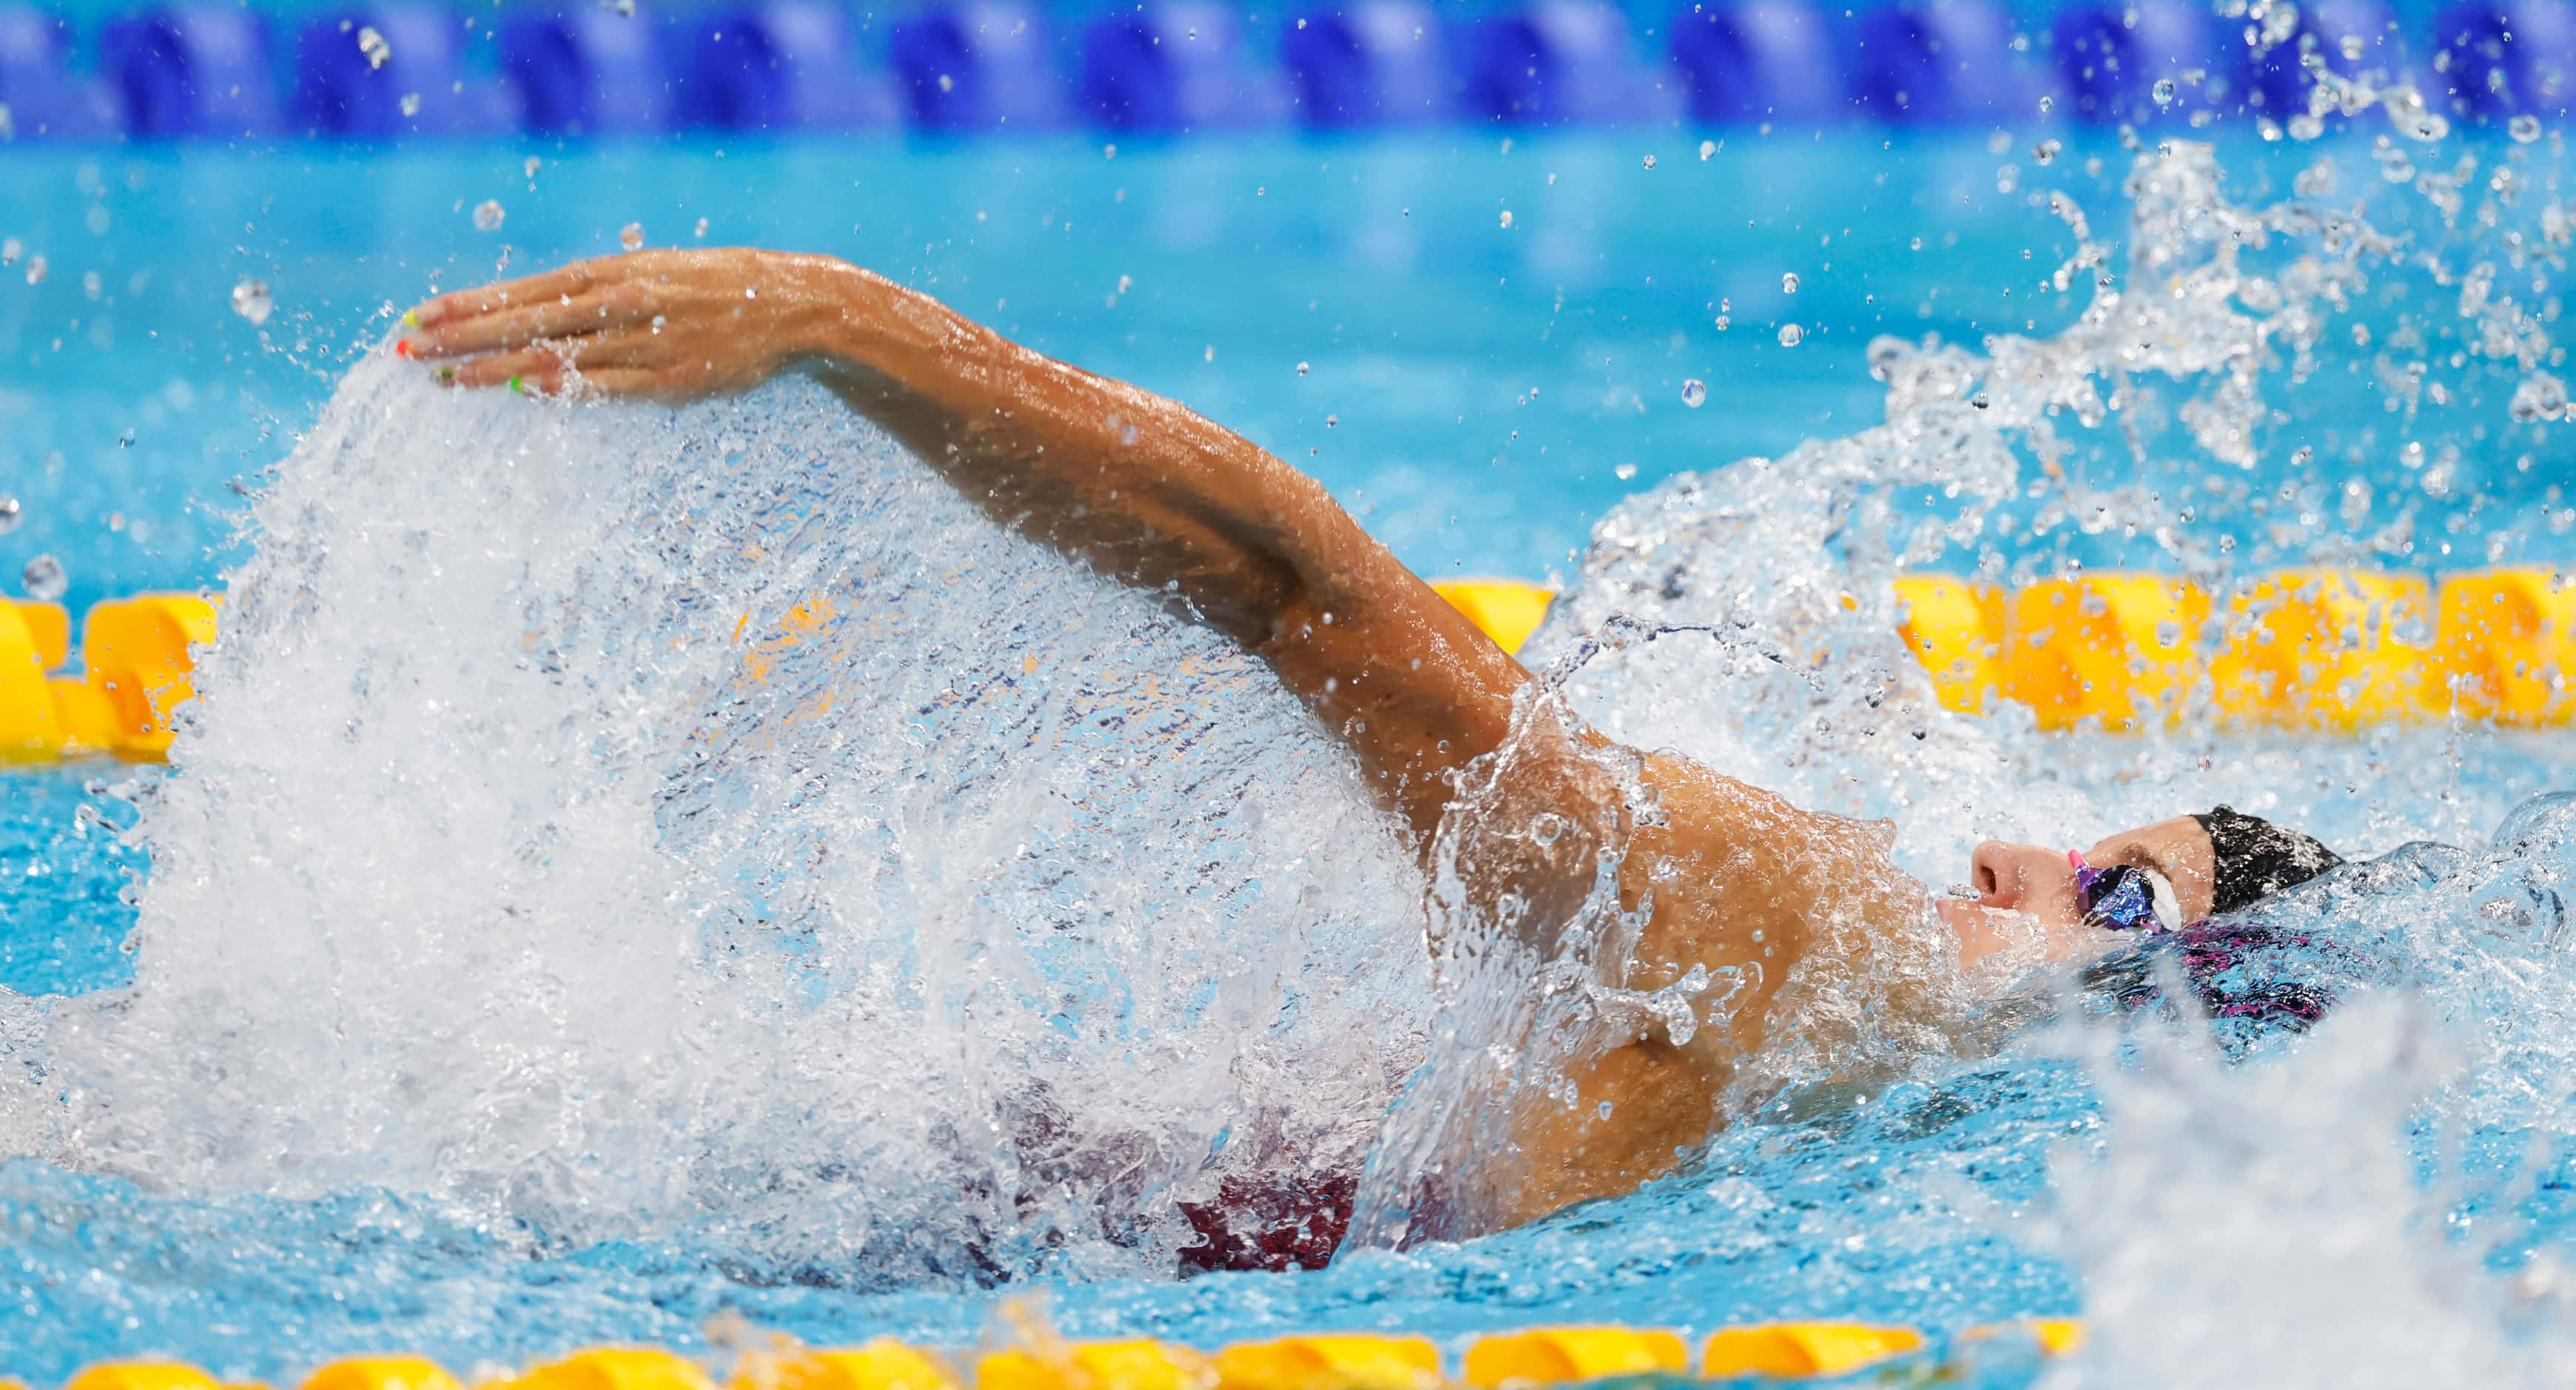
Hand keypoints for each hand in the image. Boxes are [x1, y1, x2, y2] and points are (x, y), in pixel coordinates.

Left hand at [400, 248, 840, 403]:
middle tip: (411, 349)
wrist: (790, 307)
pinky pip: (607, 387)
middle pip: (526, 321)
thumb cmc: (714, 290)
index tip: (419, 315)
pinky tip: (524, 394)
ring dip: (497, 368)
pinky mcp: (672, 379)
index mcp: (611, 274)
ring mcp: (645, 342)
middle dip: (464, 335)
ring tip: (449, 379)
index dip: (469, 304)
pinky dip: (564, 390)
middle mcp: (620, 302)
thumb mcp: (652, 274)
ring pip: (557, 355)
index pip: (522, 291)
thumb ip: (597, 296)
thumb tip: (539, 316)